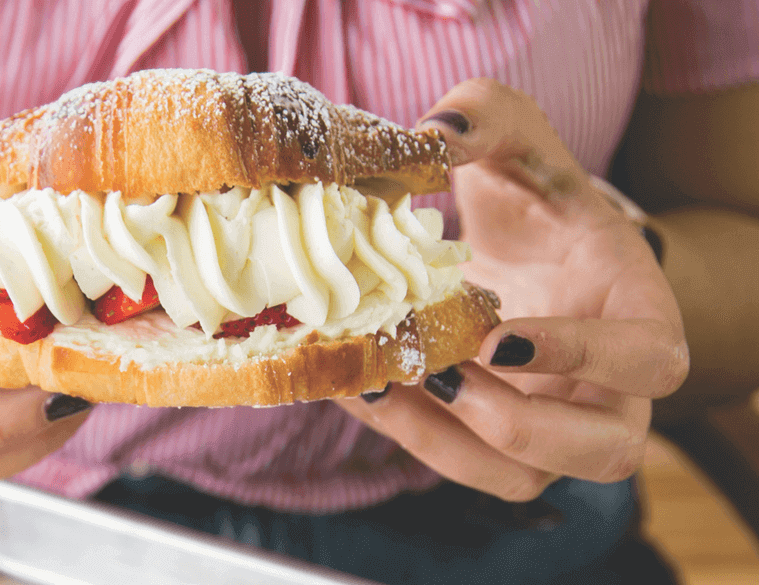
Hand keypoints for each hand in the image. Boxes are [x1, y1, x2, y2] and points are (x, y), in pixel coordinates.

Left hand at [335, 78, 688, 500]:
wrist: (520, 249)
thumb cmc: (533, 199)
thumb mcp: (518, 144)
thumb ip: (488, 119)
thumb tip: (430, 137)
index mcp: (638, 314)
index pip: (651, 360)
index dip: (586, 357)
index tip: (499, 335)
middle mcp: (608, 387)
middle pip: (604, 452)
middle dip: (519, 427)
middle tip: (438, 375)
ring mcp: (553, 424)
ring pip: (520, 478)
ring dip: (445, 445)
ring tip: (377, 382)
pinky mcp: (491, 440)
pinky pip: (455, 463)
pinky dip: (400, 433)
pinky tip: (349, 384)